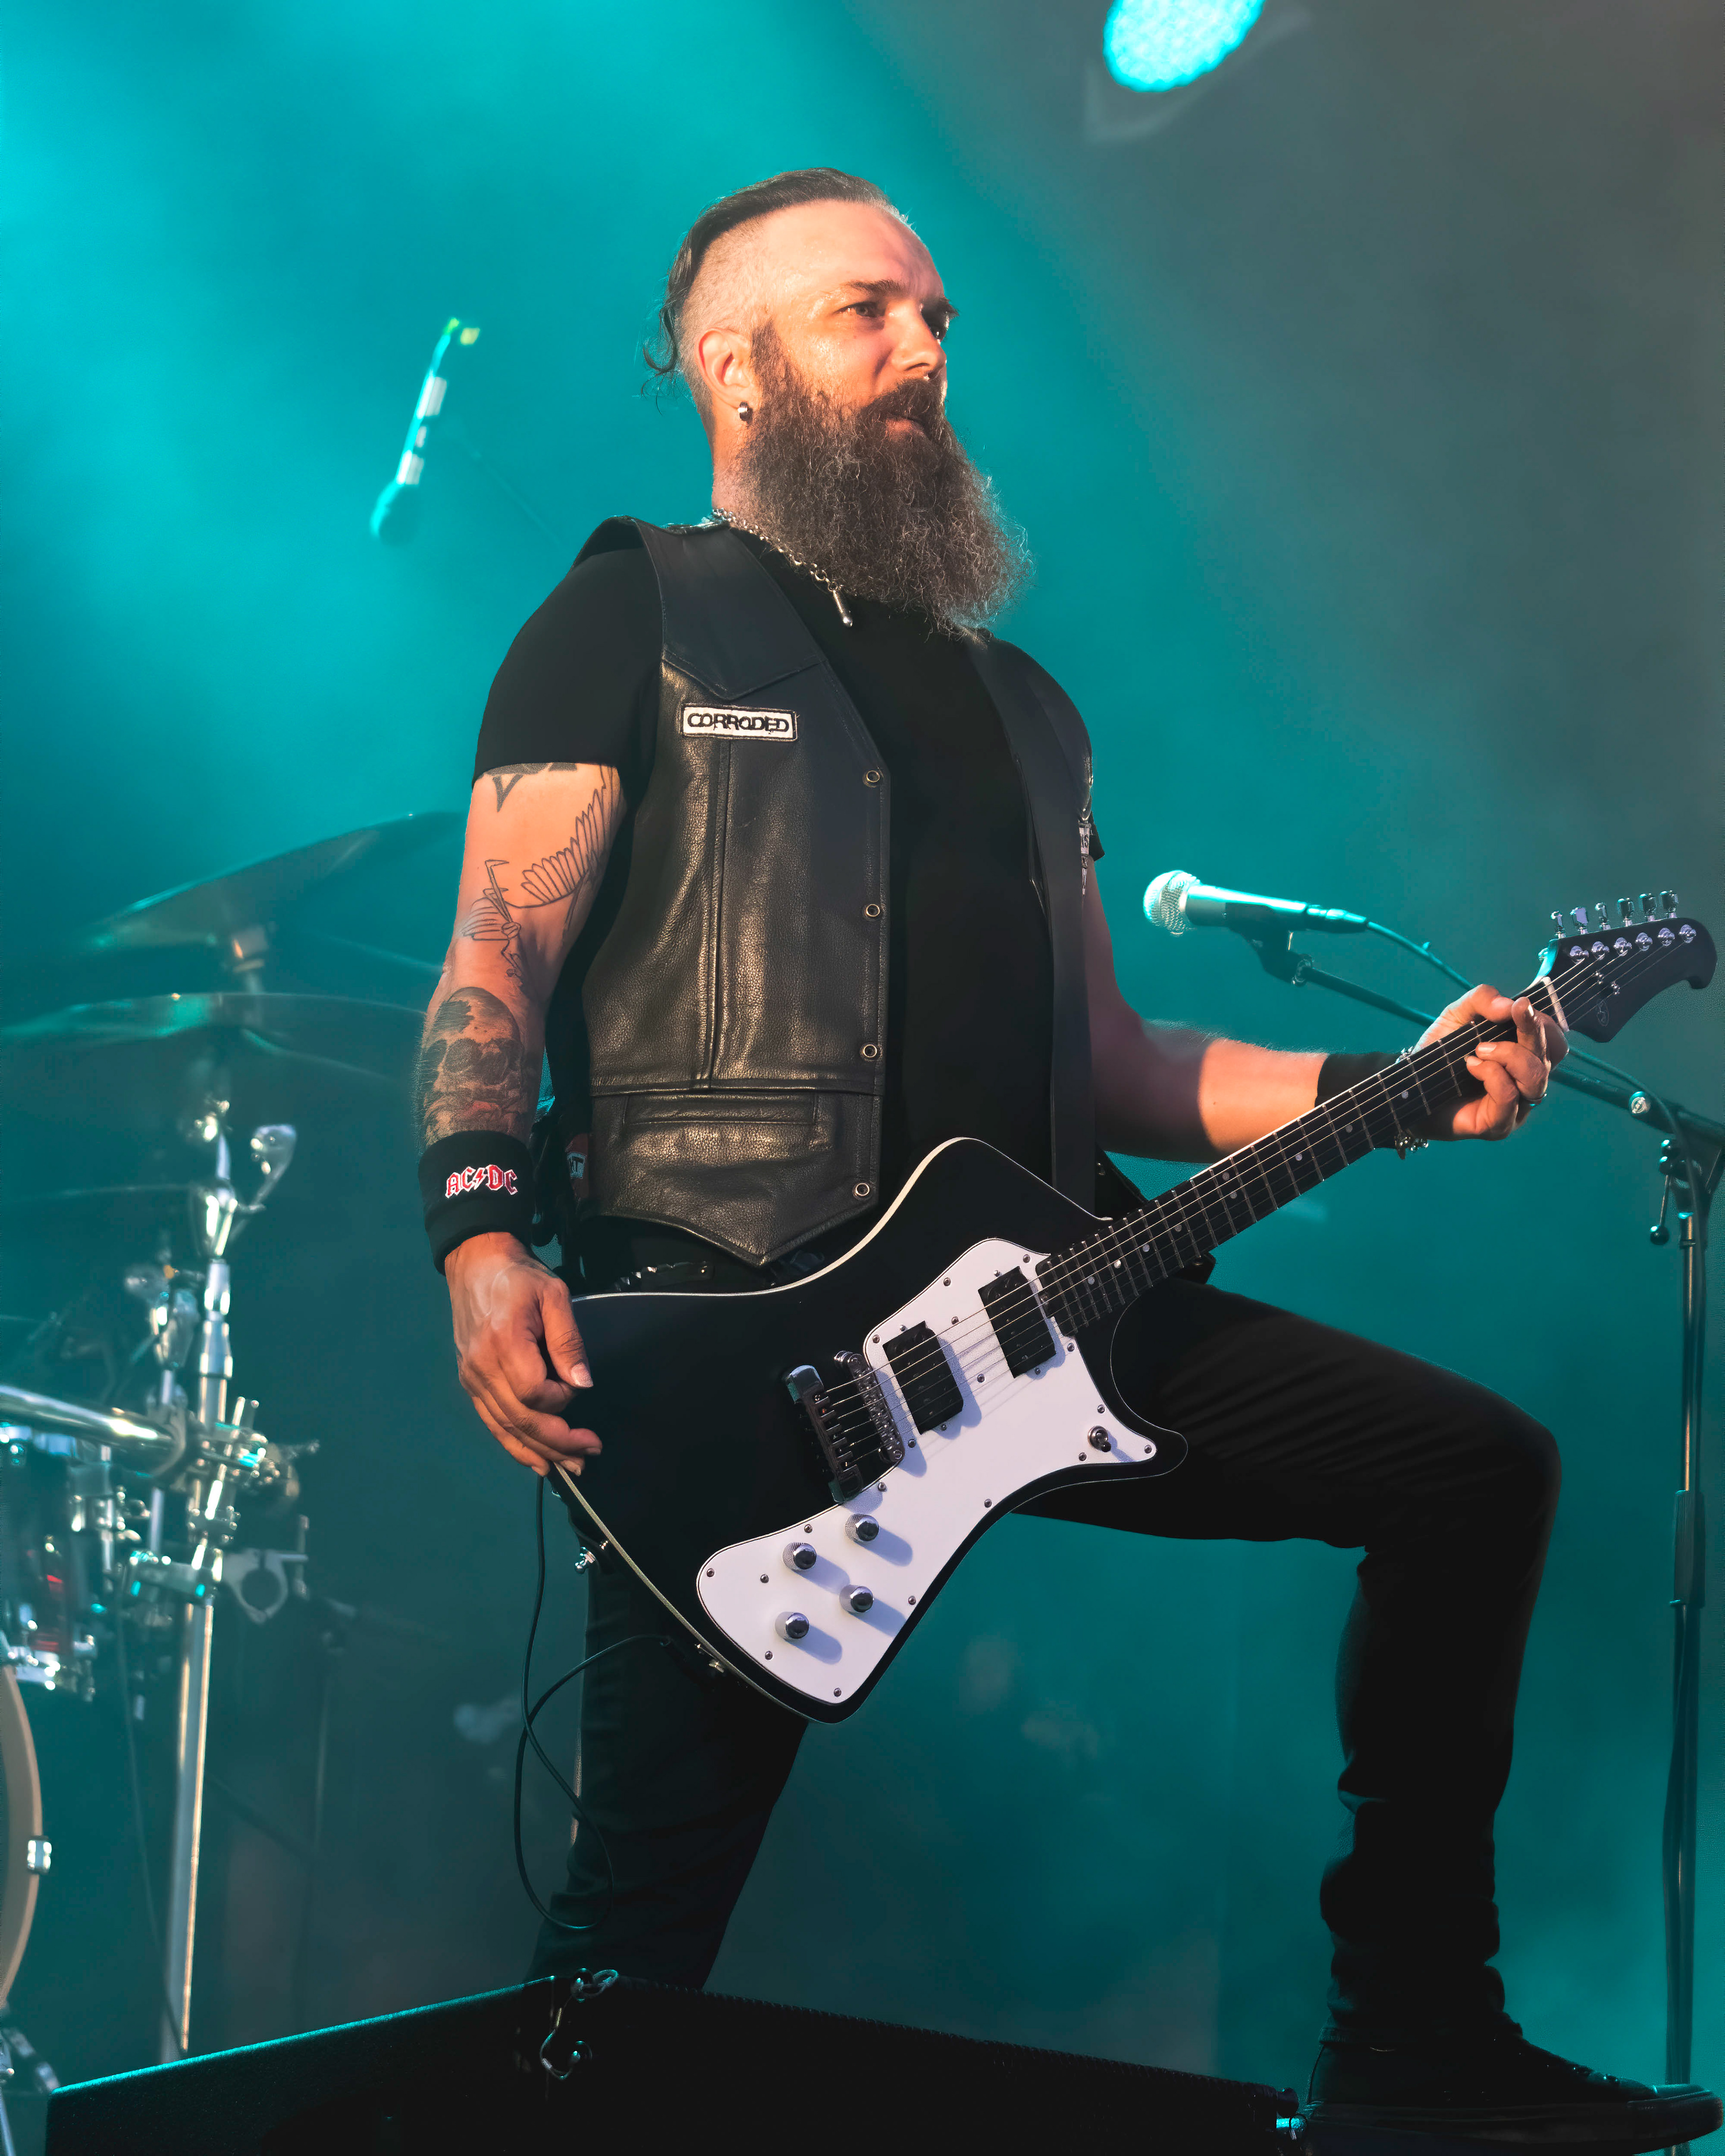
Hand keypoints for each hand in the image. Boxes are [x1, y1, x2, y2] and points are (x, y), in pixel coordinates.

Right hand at [444, 1232, 599, 1475]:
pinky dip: (513, 1445)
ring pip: (504, 1428)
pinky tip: (536, 1461)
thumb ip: (568, 1341)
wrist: (475, 1265)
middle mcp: (481, 1367)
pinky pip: (491, 1422)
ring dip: (538, 1452)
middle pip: (520, 1419)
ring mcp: (471, 1377)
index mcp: (503, 1343)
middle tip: (590, 1454)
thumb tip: (583, 1385)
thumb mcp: (554, 1295)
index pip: (533, 1392)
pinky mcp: (468, 1381)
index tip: (577, 1386)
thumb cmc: (520, 1276)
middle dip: (558, 1443)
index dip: (561, 1399)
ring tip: (569, 1466)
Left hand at [1416, 984, 1566, 1141]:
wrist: (1409, 1088)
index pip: (1554, 1042)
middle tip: (1508, 1018)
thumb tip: (1510, 1004)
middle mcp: (1526, 1083)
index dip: (1544, 1023)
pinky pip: (1509, 1096)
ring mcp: (1516, 1107)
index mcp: (1525, 1057)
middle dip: (1531, 1032)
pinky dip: (1491, 1075)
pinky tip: (1471, 1066)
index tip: (1521, 1006)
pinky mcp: (1499, 1125)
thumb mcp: (1456, 1015)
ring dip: (1509, 1055)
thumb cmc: (1438, 1054)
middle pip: (1550, 1057)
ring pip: (1535, 1078)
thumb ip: (1482, 1000)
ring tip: (1478, 1050)